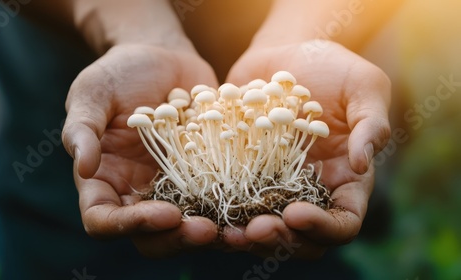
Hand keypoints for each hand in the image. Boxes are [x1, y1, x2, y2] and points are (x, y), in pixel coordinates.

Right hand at [62, 44, 219, 256]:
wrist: (163, 57)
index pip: (103, 221)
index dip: (130, 226)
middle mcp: (138, 193)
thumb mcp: (92, 92)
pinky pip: (217, 201)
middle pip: (150, 237)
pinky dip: (234, 210)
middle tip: (205, 230)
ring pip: (187, 228)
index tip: (164, 213)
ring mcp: (173, 187)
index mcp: (104, 181)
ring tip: (235, 229)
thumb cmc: (120, 73)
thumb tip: (84, 168)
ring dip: (210, 234)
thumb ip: (82, 128)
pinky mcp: (204, 175)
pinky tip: (256, 207)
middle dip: (176, 239)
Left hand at [224, 40, 390, 258]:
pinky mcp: (243, 173)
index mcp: (346, 179)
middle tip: (255, 229)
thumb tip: (362, 164)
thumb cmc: (332, 66)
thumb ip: (371, 124)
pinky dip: (220, 210)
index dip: (323, 228)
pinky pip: (233, 200)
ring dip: (246, 236)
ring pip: (264, 226)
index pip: (343, 221)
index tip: (295, 213)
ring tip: (228, 232)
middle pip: (301, 236)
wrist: (285, 52)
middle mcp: (310, 190)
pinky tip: (202, 209)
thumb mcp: (363, 85)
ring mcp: (274, 184)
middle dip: (280, 239)